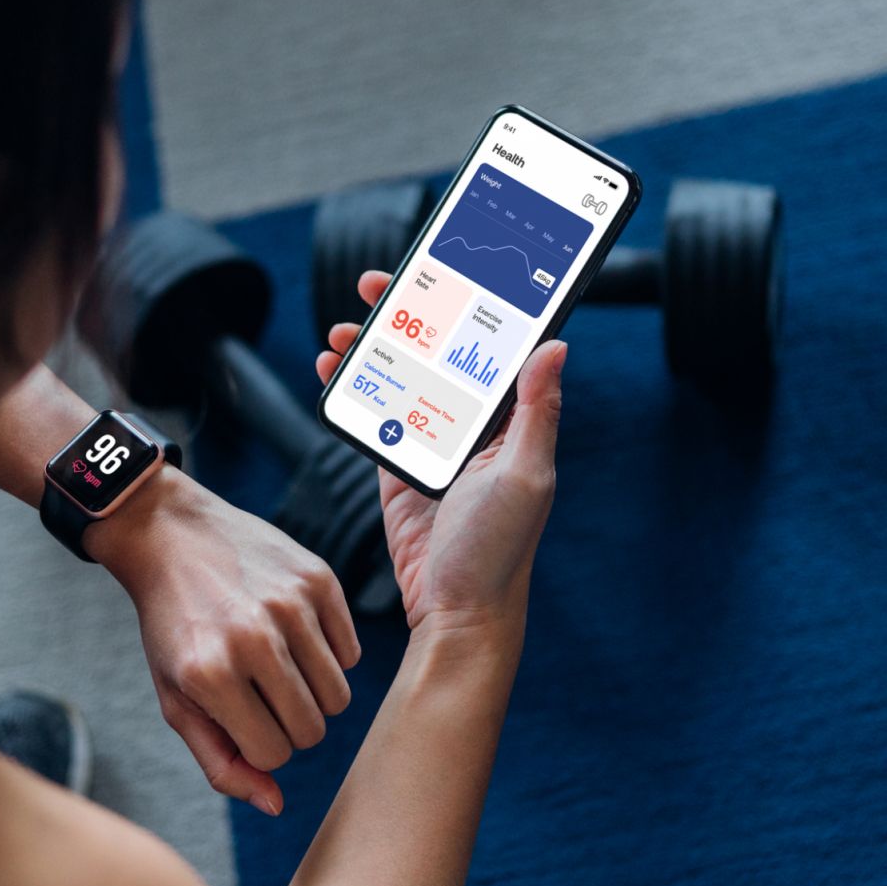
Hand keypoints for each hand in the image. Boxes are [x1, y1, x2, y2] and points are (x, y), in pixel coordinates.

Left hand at [86, 471, 359, 815]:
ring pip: (339, 697)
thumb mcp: (178, 699)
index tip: (242, 718)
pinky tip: (294, 634)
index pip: (274, 754)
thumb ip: (221, 761)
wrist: (169, 535)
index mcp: (210, 676)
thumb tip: (276, 805)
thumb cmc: (173, 629)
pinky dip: (328, 655)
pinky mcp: (318, 578)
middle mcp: (253, 639)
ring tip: (279, 666)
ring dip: (313, 694)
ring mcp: (290, 605)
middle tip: (262, 694)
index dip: (260, 745)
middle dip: (290, 724)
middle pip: (312, 730)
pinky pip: (350, 653)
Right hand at [315, 271, 563, 635]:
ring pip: (401, 378)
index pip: (490, 346)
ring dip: (371, 350)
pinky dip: (353, 390)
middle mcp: (475, 428)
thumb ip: (535, 411)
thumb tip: (555, 344)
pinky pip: (374, 416)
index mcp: (511, 421)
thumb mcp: (524, 477)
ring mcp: (433, 446)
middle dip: (406, 315)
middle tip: (374, 287)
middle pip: (438, 352)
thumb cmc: (499, 553)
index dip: (467, 304)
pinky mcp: (398, 468)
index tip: (442, 271)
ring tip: (339, 331)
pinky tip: (331, 370)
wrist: (456, 614)